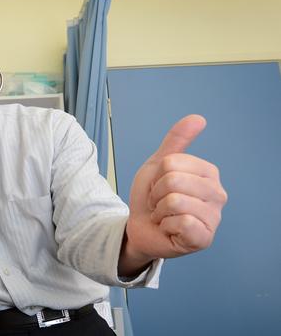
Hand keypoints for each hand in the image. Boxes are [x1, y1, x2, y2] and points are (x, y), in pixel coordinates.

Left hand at [120, 115, 227, 274]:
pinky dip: (166, 226)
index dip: (156, 176)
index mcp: (208, 173)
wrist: (140, 227)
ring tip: (164, 215)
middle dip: (156, 194)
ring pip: (175, 202)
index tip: (158, 186)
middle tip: (159, 203)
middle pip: (173, 181)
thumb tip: (198, 119)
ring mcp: (214, 217)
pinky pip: (182, 223)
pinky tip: (170, 229)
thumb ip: (176, 141)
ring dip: (160, 211)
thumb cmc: (151, 198)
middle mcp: (217, 194)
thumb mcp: (158, 165)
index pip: (171, 163)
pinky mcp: (205, 238)